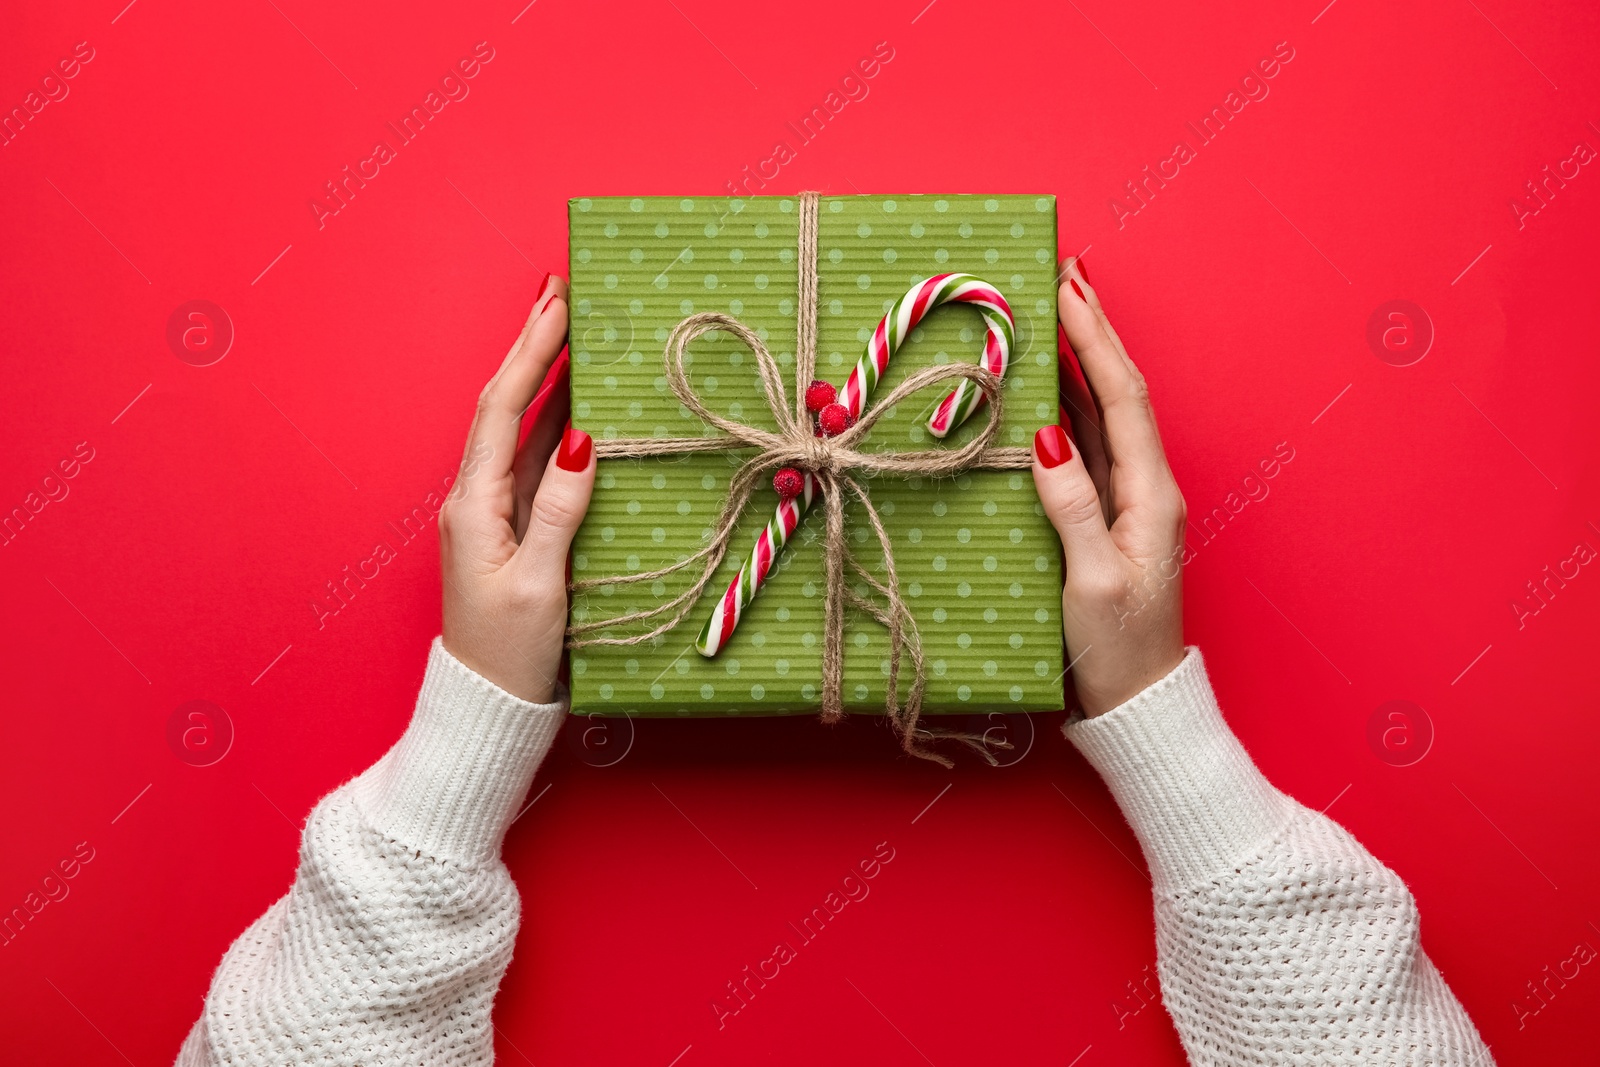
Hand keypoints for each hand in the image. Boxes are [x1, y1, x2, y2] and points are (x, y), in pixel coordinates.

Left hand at [440, 276, 594, 703]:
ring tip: (574, 329)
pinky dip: (559, 423)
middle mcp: (478, 498)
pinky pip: (539, 462)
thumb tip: (583, 442)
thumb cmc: (510, 653)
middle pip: (507, 405)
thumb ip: (561, 511)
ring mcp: (496, 512)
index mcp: (474, 505)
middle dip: (533, 345)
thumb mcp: (539, 584)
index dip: (531, 353)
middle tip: (559, 290)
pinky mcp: (516, 530)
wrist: (487, 705)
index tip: (557, 304)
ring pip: (525, 429)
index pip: (502, 410)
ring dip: (548, 377)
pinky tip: (580, 403)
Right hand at [1033, 259, 1185, 716]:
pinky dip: (1067, 405)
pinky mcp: (1103, 518)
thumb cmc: (1118, 649)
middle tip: (1067, 275)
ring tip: (1055, 312)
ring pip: (1102, 414)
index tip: (1069, 292)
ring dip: (1080, 361)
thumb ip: (1072, 508)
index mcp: (1151, 495)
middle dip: (1094, 331)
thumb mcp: (1093, 582)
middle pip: (1119, 393)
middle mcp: (1145, 487)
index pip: (1124, 399)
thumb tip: (1047, 438)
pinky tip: (1047, 386)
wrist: (1136, 700)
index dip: (1096, 342)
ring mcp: (1125, 501)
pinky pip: (1086, 447)